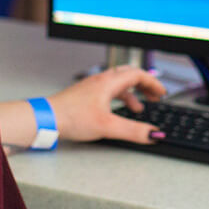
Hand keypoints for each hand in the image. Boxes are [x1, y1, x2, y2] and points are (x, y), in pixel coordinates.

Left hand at [48, 65, 165, 143]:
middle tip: (154, 96)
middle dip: (144, 85)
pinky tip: (116, 112)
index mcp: (109, 82)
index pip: (138, 74)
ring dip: (132, 93)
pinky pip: (108, 91)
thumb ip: (133, 130)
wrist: (46, 119)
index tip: (161, 93)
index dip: (153, 83)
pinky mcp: (85, 95)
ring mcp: (92, 86)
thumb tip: (153, 133)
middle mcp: (101, 80)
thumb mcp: (108, 126)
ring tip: (138, 108)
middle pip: (129, 75)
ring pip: (118, 83)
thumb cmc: (71, 117)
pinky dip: (118, 98)